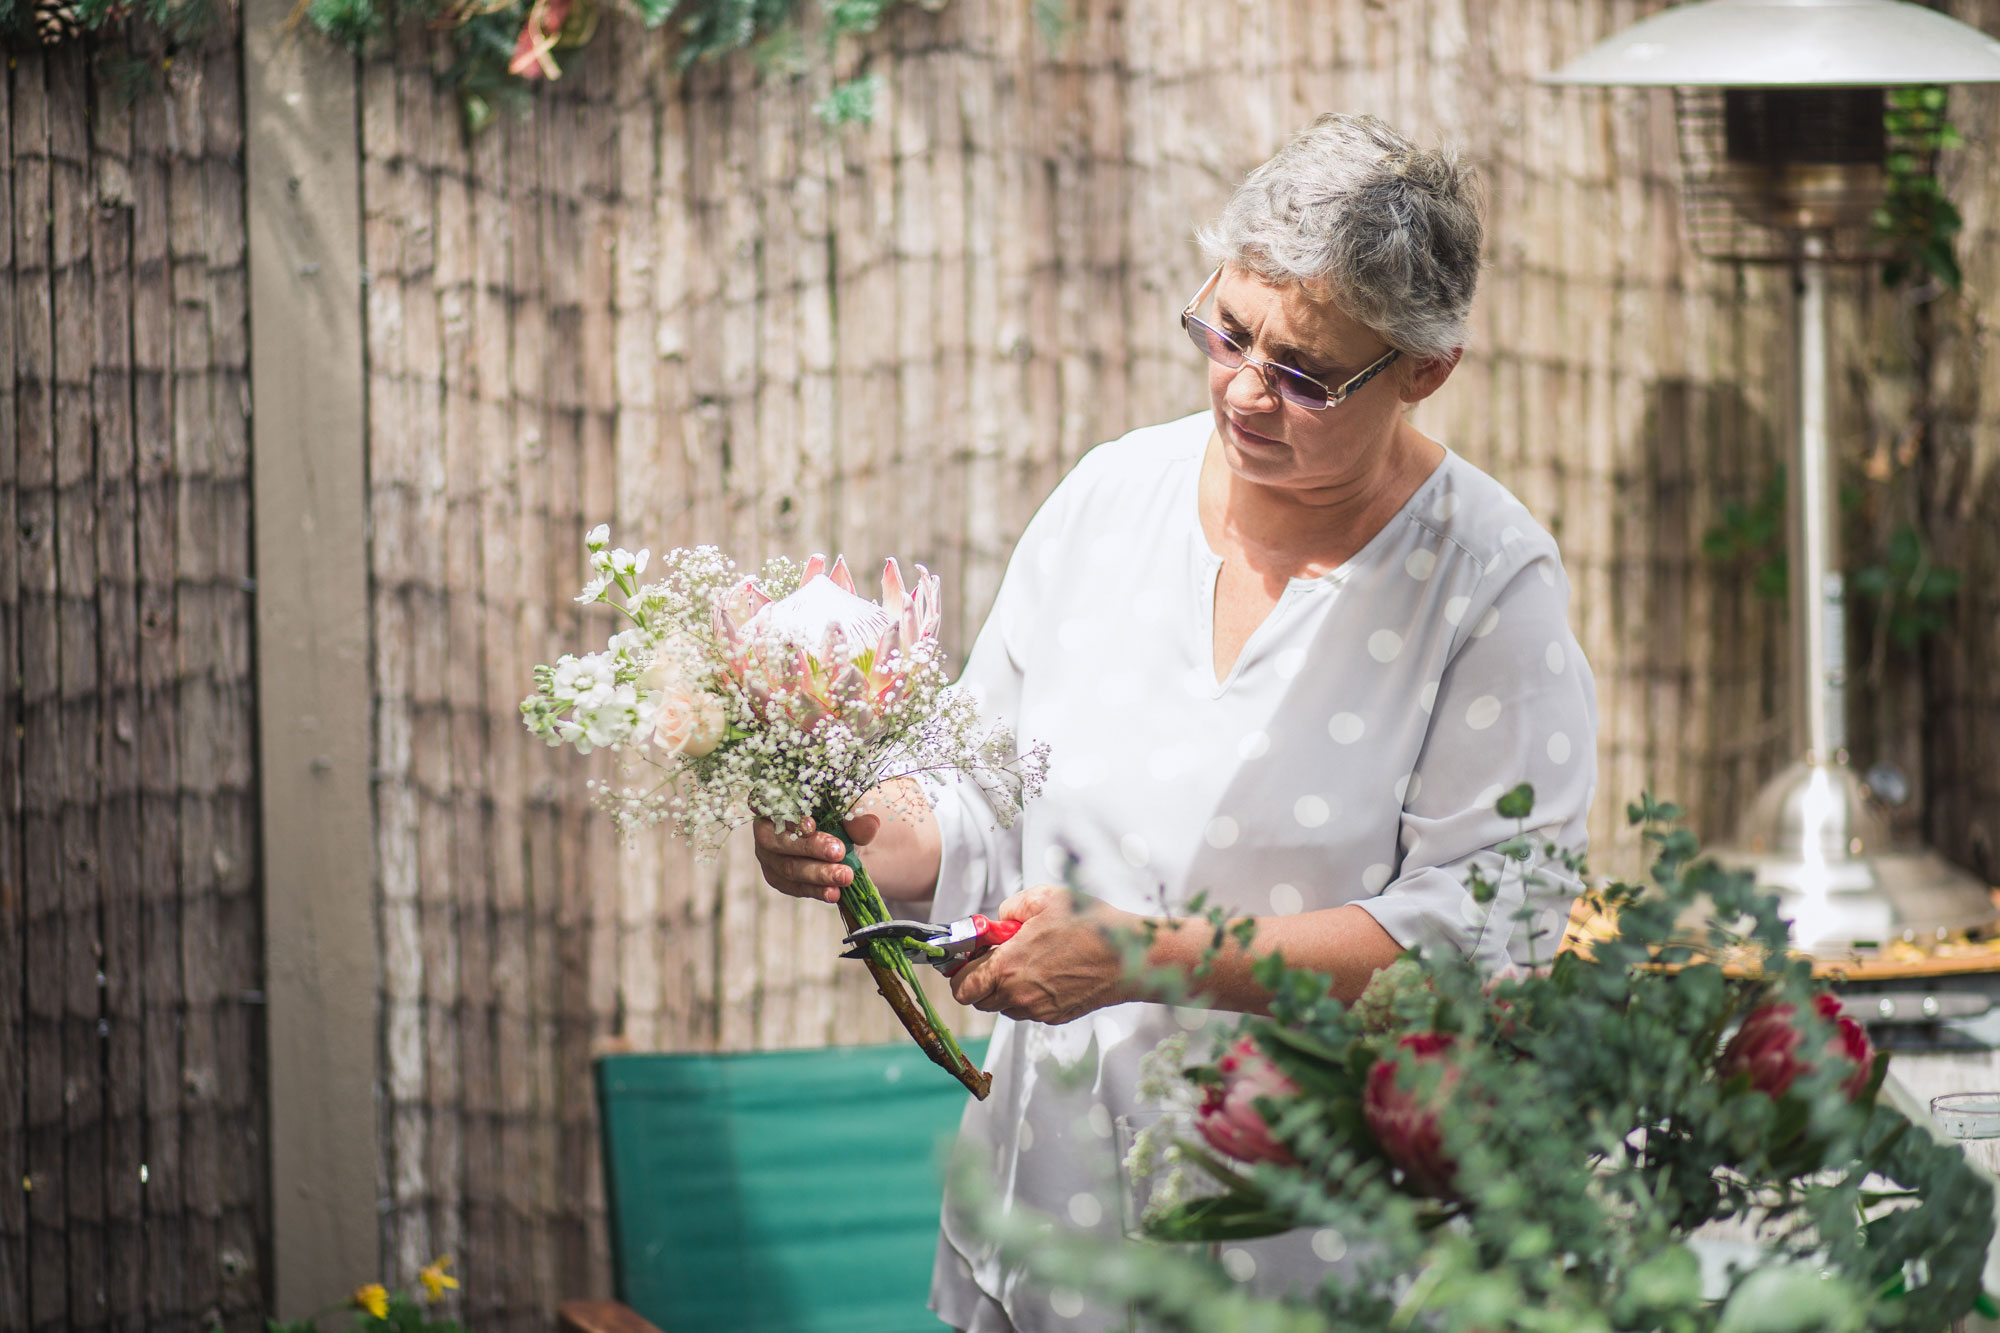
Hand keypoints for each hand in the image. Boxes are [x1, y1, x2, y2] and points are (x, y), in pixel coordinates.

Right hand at [752, 815, 864, 903]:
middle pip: (780, 841)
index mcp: (776, 802)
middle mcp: (766, 829)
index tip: (811, 825)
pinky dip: (817, 890)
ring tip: (845, 876)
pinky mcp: (779, 878)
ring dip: (819, 873)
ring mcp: (769, 856)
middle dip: (811, 848)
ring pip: (789, 867)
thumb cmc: (836, 816)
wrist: (839, 841)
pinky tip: (834, 893)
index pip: (771, 806)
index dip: (788, 817)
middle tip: (839, 852)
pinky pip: (796, 887)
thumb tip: (870, 824)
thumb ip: (855, 816)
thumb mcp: (847, 811)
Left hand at [947, 884, 1132, 1024]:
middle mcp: (1018, 995)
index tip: (969, 957)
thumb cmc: (1090, 926)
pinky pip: (1028, 1010)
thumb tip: (999, 920)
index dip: (959, 972)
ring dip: (1004, 989)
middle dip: (980, 980)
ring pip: (1003, 1006)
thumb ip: (1011, 907)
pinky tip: (1046, 973)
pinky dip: (1027, 995)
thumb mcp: (1045, 898)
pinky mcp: (1054, 1016)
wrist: (1129, 957)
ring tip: (1026, 962)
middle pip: (978, 1000)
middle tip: (997, 956)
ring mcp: (1037, 1009)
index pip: (962, 986)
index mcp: (1007, 967)